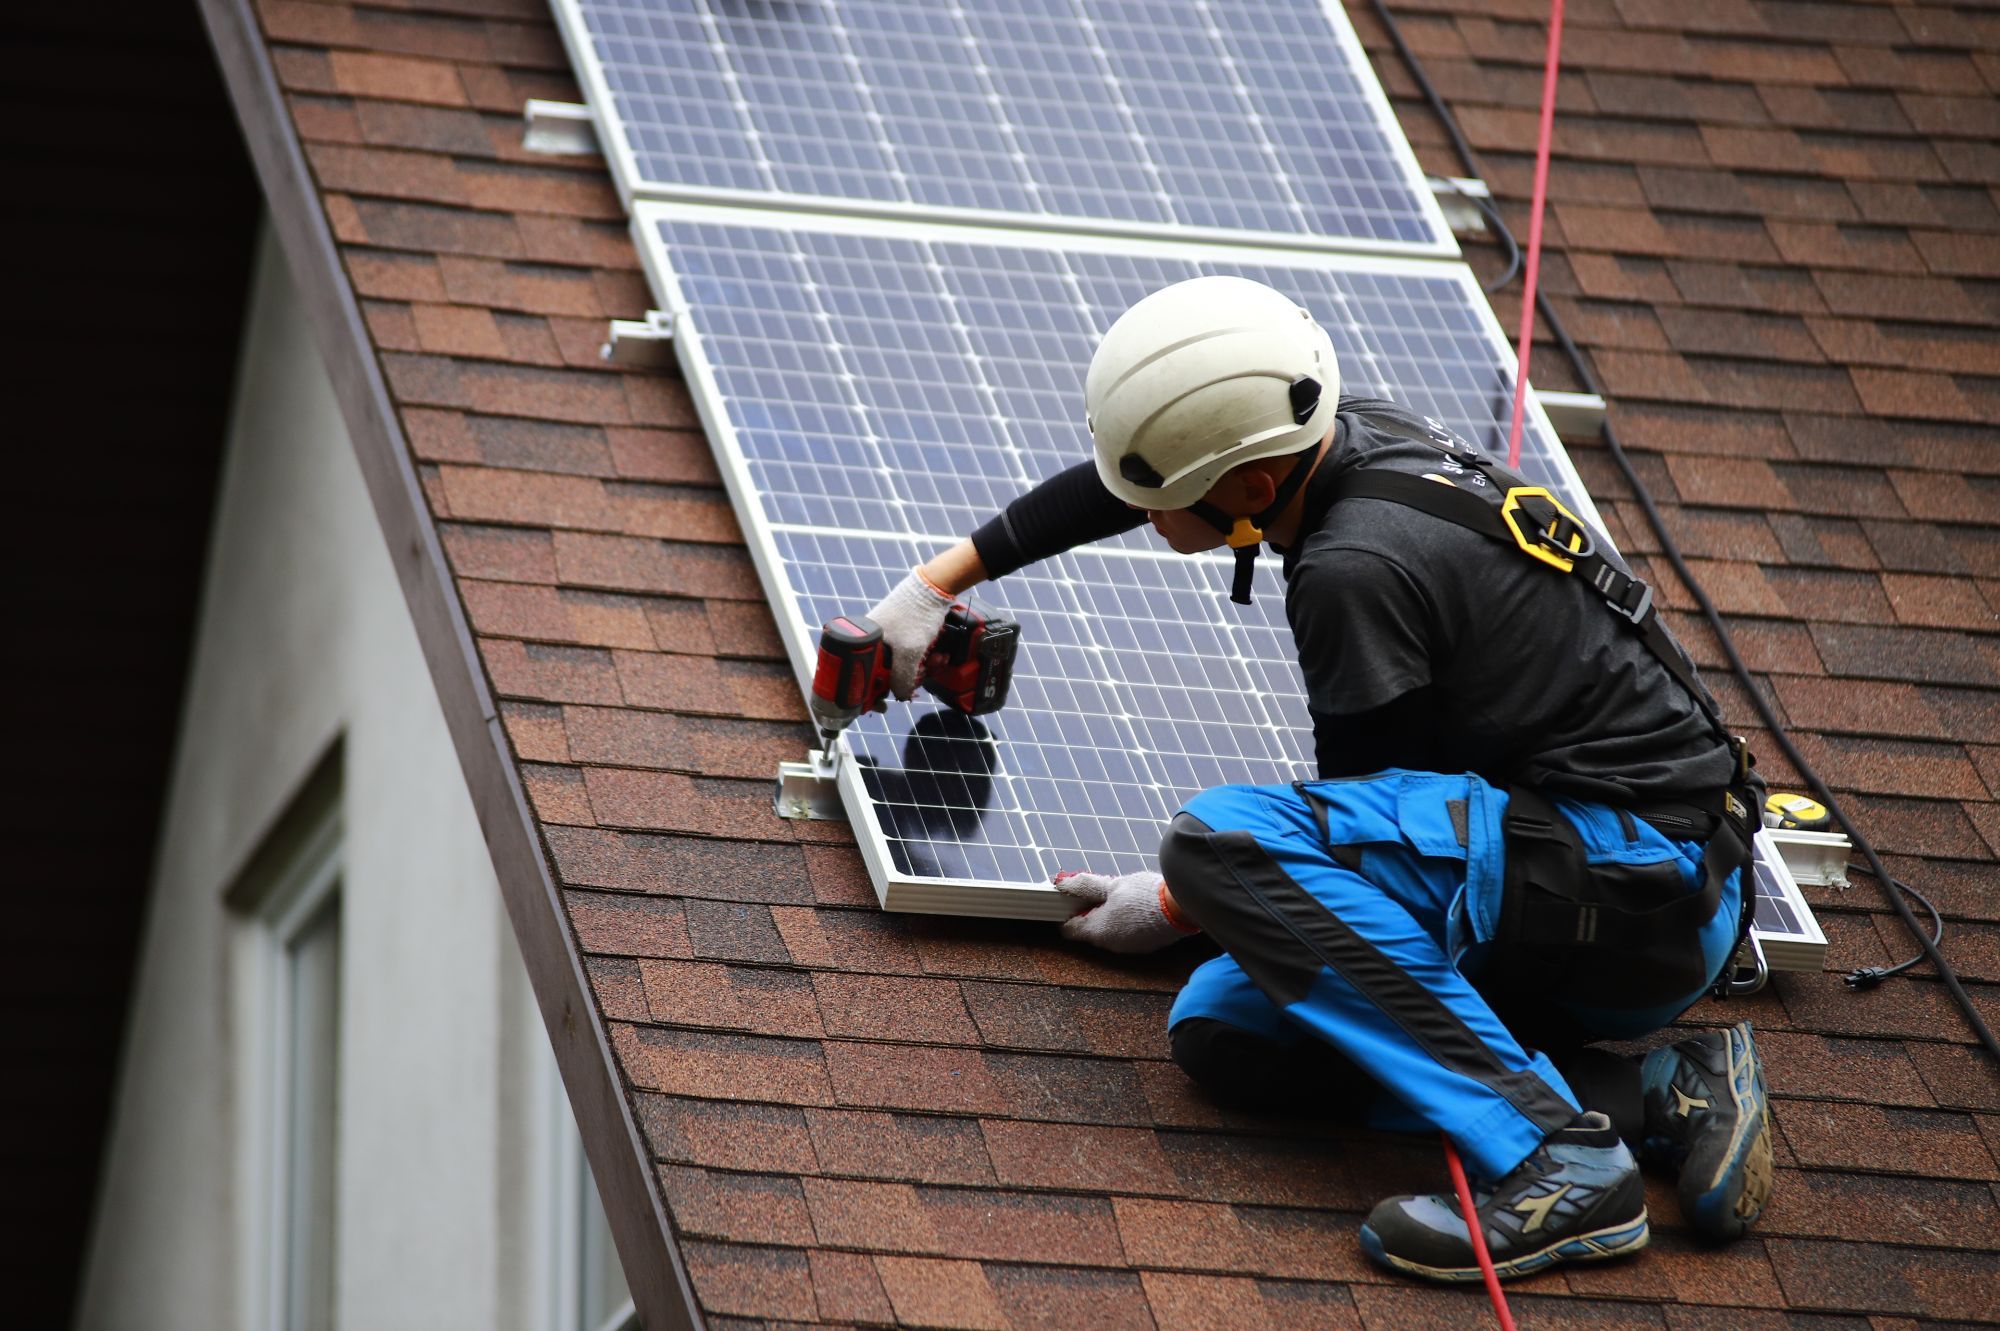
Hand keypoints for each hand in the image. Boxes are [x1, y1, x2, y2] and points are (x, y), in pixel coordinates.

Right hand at [865, 568, 955, 698]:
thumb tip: (899, 696)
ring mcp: (886, 636)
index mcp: (862, 641)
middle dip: (904, 680)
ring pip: (898, 666)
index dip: (868, 692)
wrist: (935, 587)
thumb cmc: (916, 612)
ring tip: (934, 662)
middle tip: (918, 680)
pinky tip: (935, 656)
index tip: (879, 705)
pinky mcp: (901, 634)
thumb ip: (902, 679)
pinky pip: (908, 656)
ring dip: (917, 670)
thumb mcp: (910, 652)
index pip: (858, 675)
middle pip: (881, 673)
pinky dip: (921, 660)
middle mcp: (870, 639)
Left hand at [1055, 870, 1199, 953]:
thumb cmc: (1145, 896)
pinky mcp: (1146, 945)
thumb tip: (1063, 883)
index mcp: (1098, 931)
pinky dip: (1127, 923)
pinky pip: (1128, 935)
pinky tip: (1137, 907)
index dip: (1067, 913)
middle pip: (1090, 931)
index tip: (1071, 899)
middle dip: (1091, 912)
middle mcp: (1111, 945)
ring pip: (1111, 933)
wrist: (1180, 908)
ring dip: (1111, 917)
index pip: (1070, 930)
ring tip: (1122, 897)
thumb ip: (1086, 886)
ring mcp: (1130, 947)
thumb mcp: (1112, 885)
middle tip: (1100, 892)